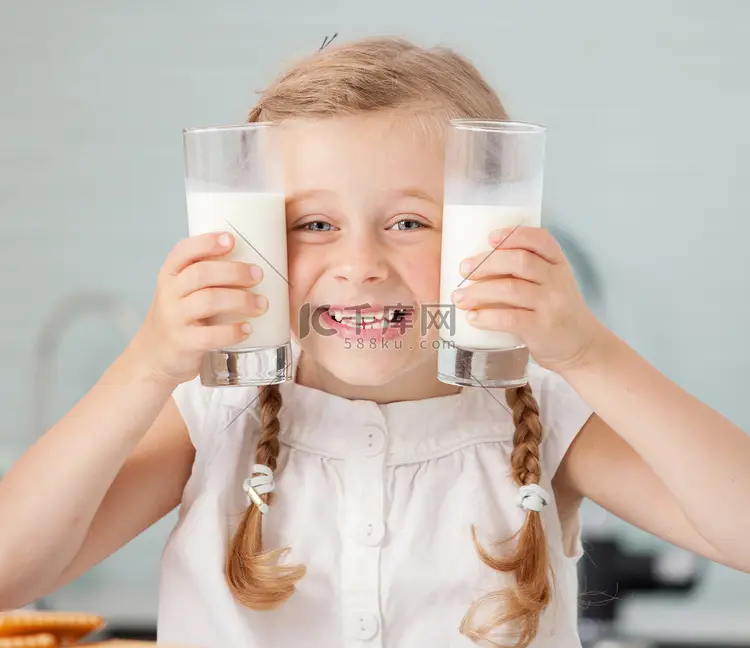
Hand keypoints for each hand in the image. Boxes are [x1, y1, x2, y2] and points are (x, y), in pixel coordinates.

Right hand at [129, 232, 266, 384]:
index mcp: (170, 275)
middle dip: (234, 271)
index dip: (207, 242)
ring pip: (209, 300)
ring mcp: (174, 319)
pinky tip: (247, 329)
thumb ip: (204, 276)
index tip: (231, 239)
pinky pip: (210, 335)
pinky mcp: (183, 343)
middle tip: (258, 274)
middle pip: (201, 274)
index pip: (184, 251)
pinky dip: (233, 331)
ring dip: (241, 300)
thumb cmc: (180, 318)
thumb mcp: (182, 291)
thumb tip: (251, 261)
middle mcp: (169, 293)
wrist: (154, 357)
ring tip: (261, 304)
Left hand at [450, 226, 605, 373]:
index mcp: (558, 264)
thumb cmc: (557, 312)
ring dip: (478, 292)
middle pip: (519, 261)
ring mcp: (550, 304)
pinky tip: (473, 318)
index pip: (540, 240)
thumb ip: (527, 272)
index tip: (490, 236)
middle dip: (486, 263)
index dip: (514, 235)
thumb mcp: (552, 284)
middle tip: (463, 270)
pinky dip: (487, 317)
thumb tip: (478, 264)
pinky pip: (510, 318)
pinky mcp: (542, 328)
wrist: (581, 347)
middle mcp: (556, 281)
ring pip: (510, 289)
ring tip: (459, 297)